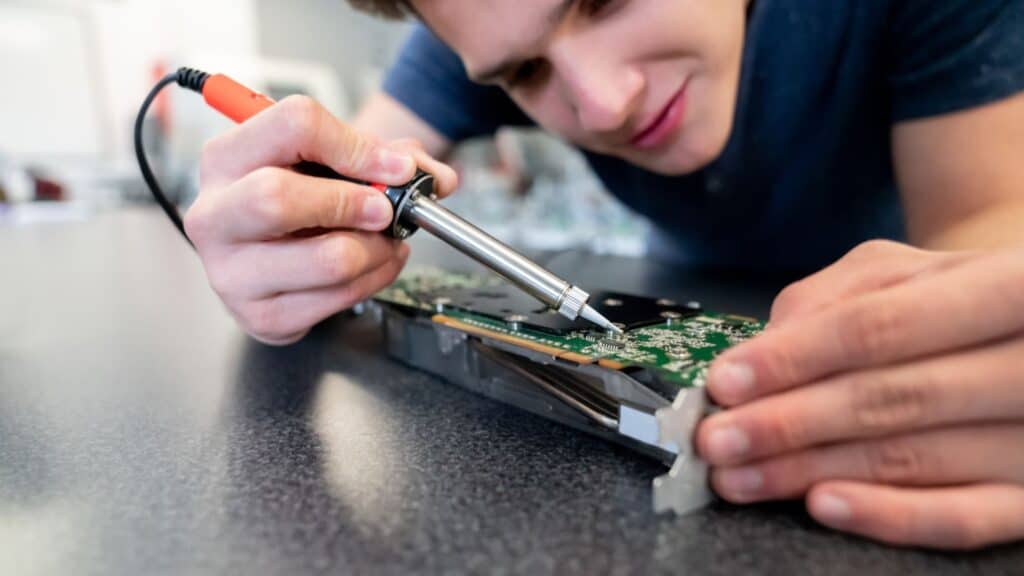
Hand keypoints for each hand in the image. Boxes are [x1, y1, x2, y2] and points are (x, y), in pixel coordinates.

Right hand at [185, 95, 456, 344]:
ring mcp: (229, 272)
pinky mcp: (259, 316)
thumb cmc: (302, 195)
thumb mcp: (336, 159)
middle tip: (385, 210)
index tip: (395, 167)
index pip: (291, 126)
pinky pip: (338, 298)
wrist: (276, 250)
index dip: (355, 145)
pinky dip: (375, 279)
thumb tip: (438, 178)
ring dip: (377, 249)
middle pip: (277, 198)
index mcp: (226, 157)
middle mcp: (214, 214)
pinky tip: (376, 264)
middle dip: (351, 202)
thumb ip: (391, 156)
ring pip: (325, 259)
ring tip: (388, 240)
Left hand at [695, 240, 1023, 548]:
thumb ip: (834, 297)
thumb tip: (768, 347)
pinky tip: (821, 503)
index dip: (794, 357)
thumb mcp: (900, 270)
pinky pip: (963, 519)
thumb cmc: (951, 296)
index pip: (880, 326)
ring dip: (811, 470)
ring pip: (913, 459)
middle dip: (789, 423)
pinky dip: (888, 516)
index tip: (726, 382)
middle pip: (892, 399)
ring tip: (740, 476)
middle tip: (716, 439)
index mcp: (1009, 285)